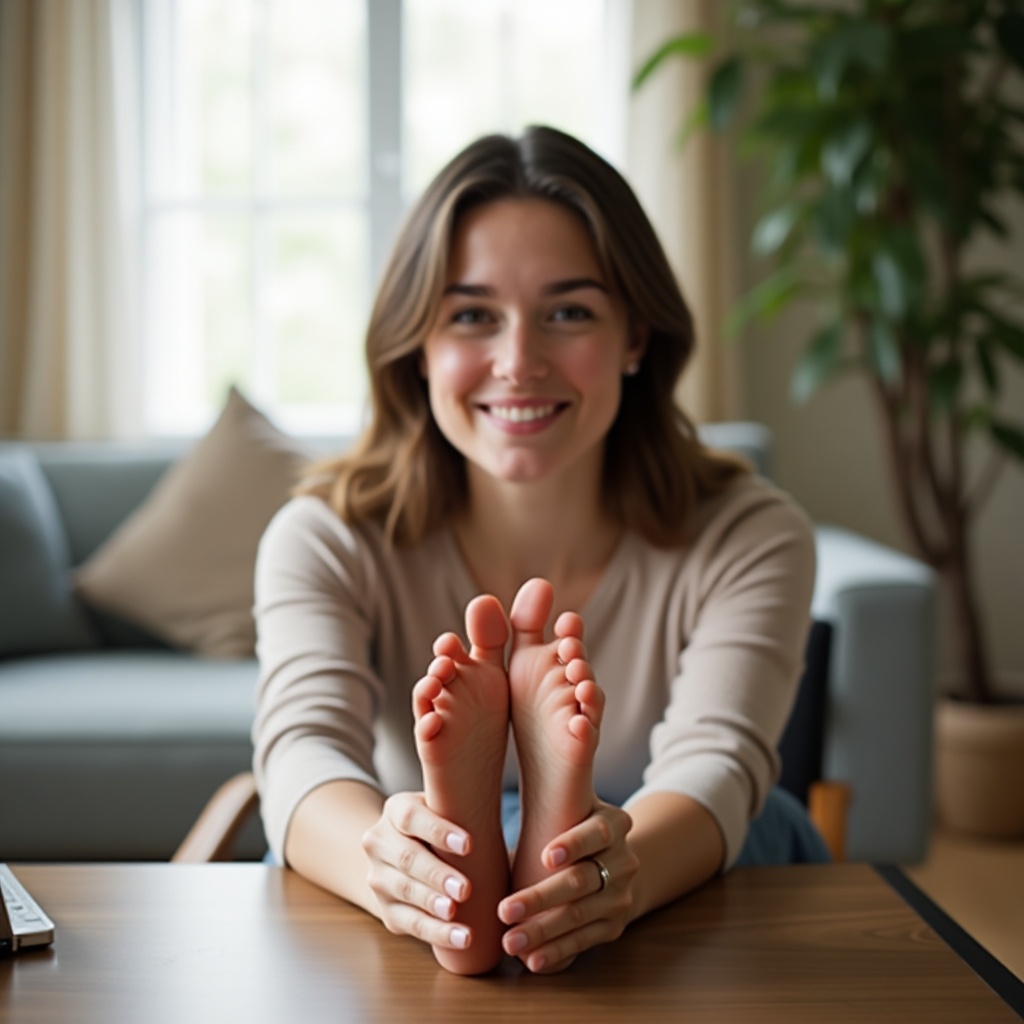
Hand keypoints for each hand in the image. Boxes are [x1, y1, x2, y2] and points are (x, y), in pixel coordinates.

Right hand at [361, 791, 476, 951]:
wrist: (400, 855)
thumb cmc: (439, 829)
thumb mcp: (443, 812)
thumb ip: (463, 813)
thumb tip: (503, 825)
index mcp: (395, 810)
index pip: (411, 817)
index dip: (438, 831)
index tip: (468, 844)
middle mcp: (379, 842)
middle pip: (407, 858)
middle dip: (437, 875)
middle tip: (465, 889)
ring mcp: (378, 877)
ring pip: (405, 891)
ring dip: (432, 904)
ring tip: (456, 914)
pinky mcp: (386, 909)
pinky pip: (410, 923)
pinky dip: (436, 932)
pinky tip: (461, 938)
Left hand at [497, 799, 636, 972]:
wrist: (609, 863)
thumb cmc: (568, 830)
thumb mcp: (566, 813)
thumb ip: (543, 813)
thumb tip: (487, 821)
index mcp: (614, 823)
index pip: (597, 832)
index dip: (573, 845)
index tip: (545, 857)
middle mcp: (624, 859)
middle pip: (581, 879)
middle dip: (540, 898)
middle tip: (504, 910)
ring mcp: (621, 895)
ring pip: (579, 915)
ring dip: (541, 931)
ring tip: (509, 942)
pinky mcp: (615, 925)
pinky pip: (583, 940)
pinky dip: (556, 951)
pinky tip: (532, 960)